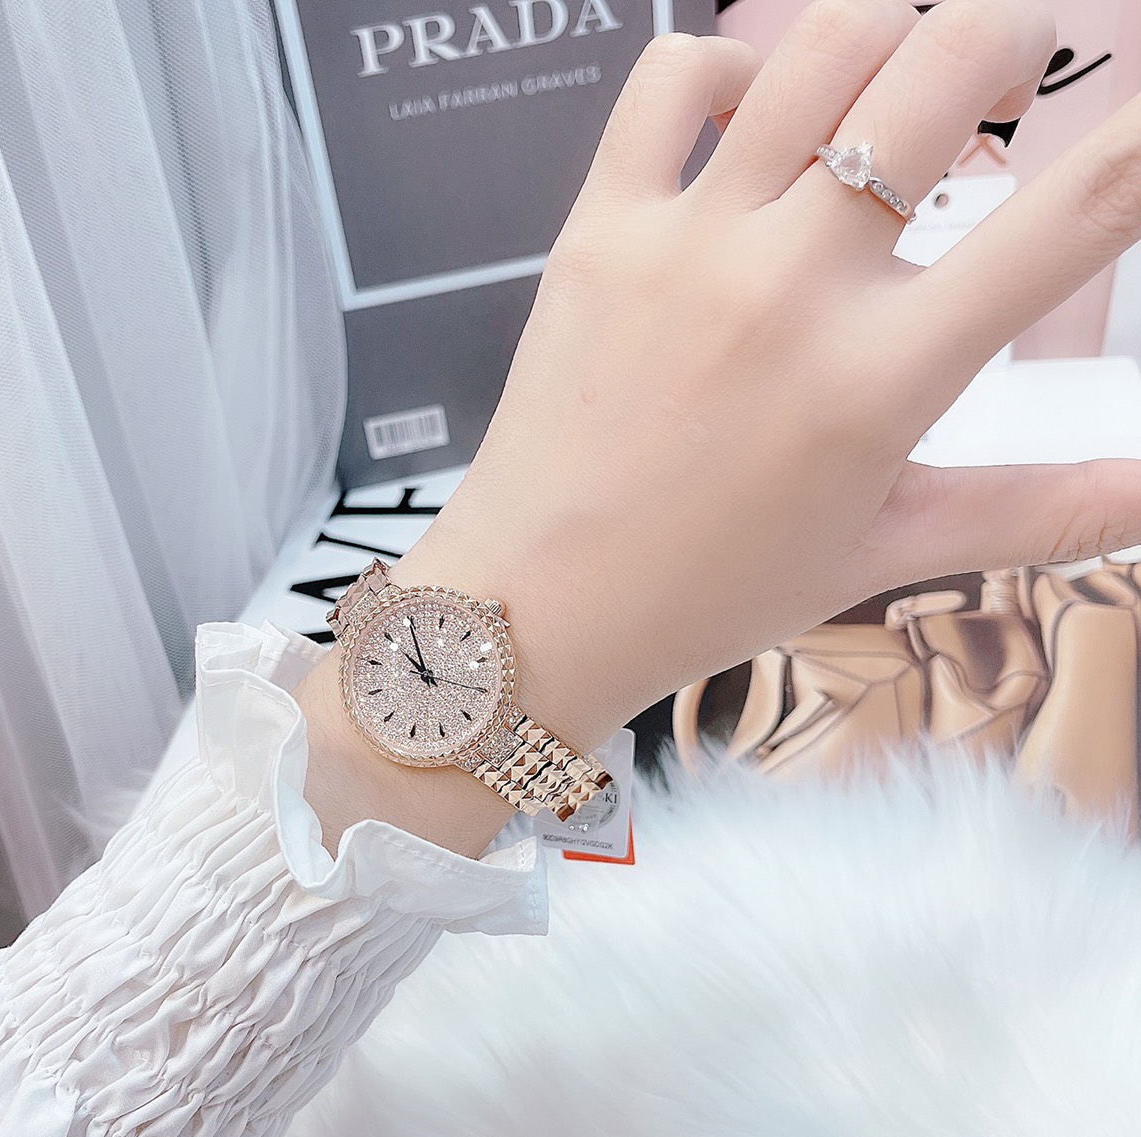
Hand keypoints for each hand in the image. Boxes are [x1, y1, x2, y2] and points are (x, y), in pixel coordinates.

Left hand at [393, 0, 1140, 758]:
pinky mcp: (601, 230)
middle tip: (1007, 73)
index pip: (1070, 221)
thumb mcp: (883, 553)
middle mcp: (794, 287)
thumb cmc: (711, 591)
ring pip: (822, 47)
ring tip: (896, 84)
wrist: (541, 605)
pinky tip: (755, 110)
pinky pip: (671, 82)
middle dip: (1011, 34)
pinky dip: (730, 64)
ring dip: (889, 32)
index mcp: (882, 379)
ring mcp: (689, 246)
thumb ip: (1034, 511)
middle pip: (947, 67)